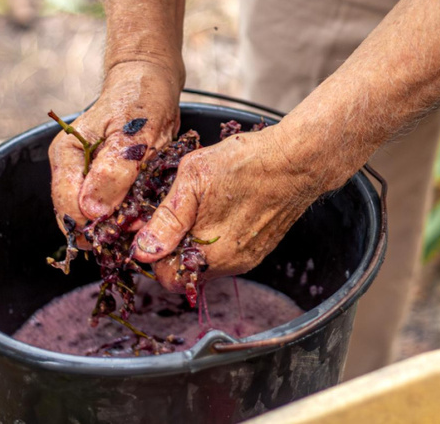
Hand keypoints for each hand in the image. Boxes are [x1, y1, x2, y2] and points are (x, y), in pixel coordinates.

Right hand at [48, 61, 182, 245]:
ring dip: (118, 225)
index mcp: (67, 155)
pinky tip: (144, 214)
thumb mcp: (133, 134)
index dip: (92, 224)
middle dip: (105, 229)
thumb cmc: (141, 101)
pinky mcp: (106, 182)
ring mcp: (87, 177)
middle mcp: (71, 169)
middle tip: (137, 229)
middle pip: (77, 217)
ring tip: (143, 222)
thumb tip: (92, 211)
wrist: (150, 85)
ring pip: (95, 217)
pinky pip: (112, 209)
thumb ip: (114, 171)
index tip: (122, 228)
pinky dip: (127, 215)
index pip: (67, 205)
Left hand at [131, 127, 332, 285]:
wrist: (297, 160)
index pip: (167, 279)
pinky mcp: (261, 248)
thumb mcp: (193, 180)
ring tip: (202, 205)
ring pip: (208, 262)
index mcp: (208, 254)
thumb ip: (165, 220)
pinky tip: (223, 207)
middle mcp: (230, 265)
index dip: (155, 254)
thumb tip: (143, 251)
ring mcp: (248, 258)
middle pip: (188, 272)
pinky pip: (228, 253)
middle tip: (179, 211)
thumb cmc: (246, 163)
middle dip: (176, 248)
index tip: (156, 227)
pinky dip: (218, 237)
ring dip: (197, 242)